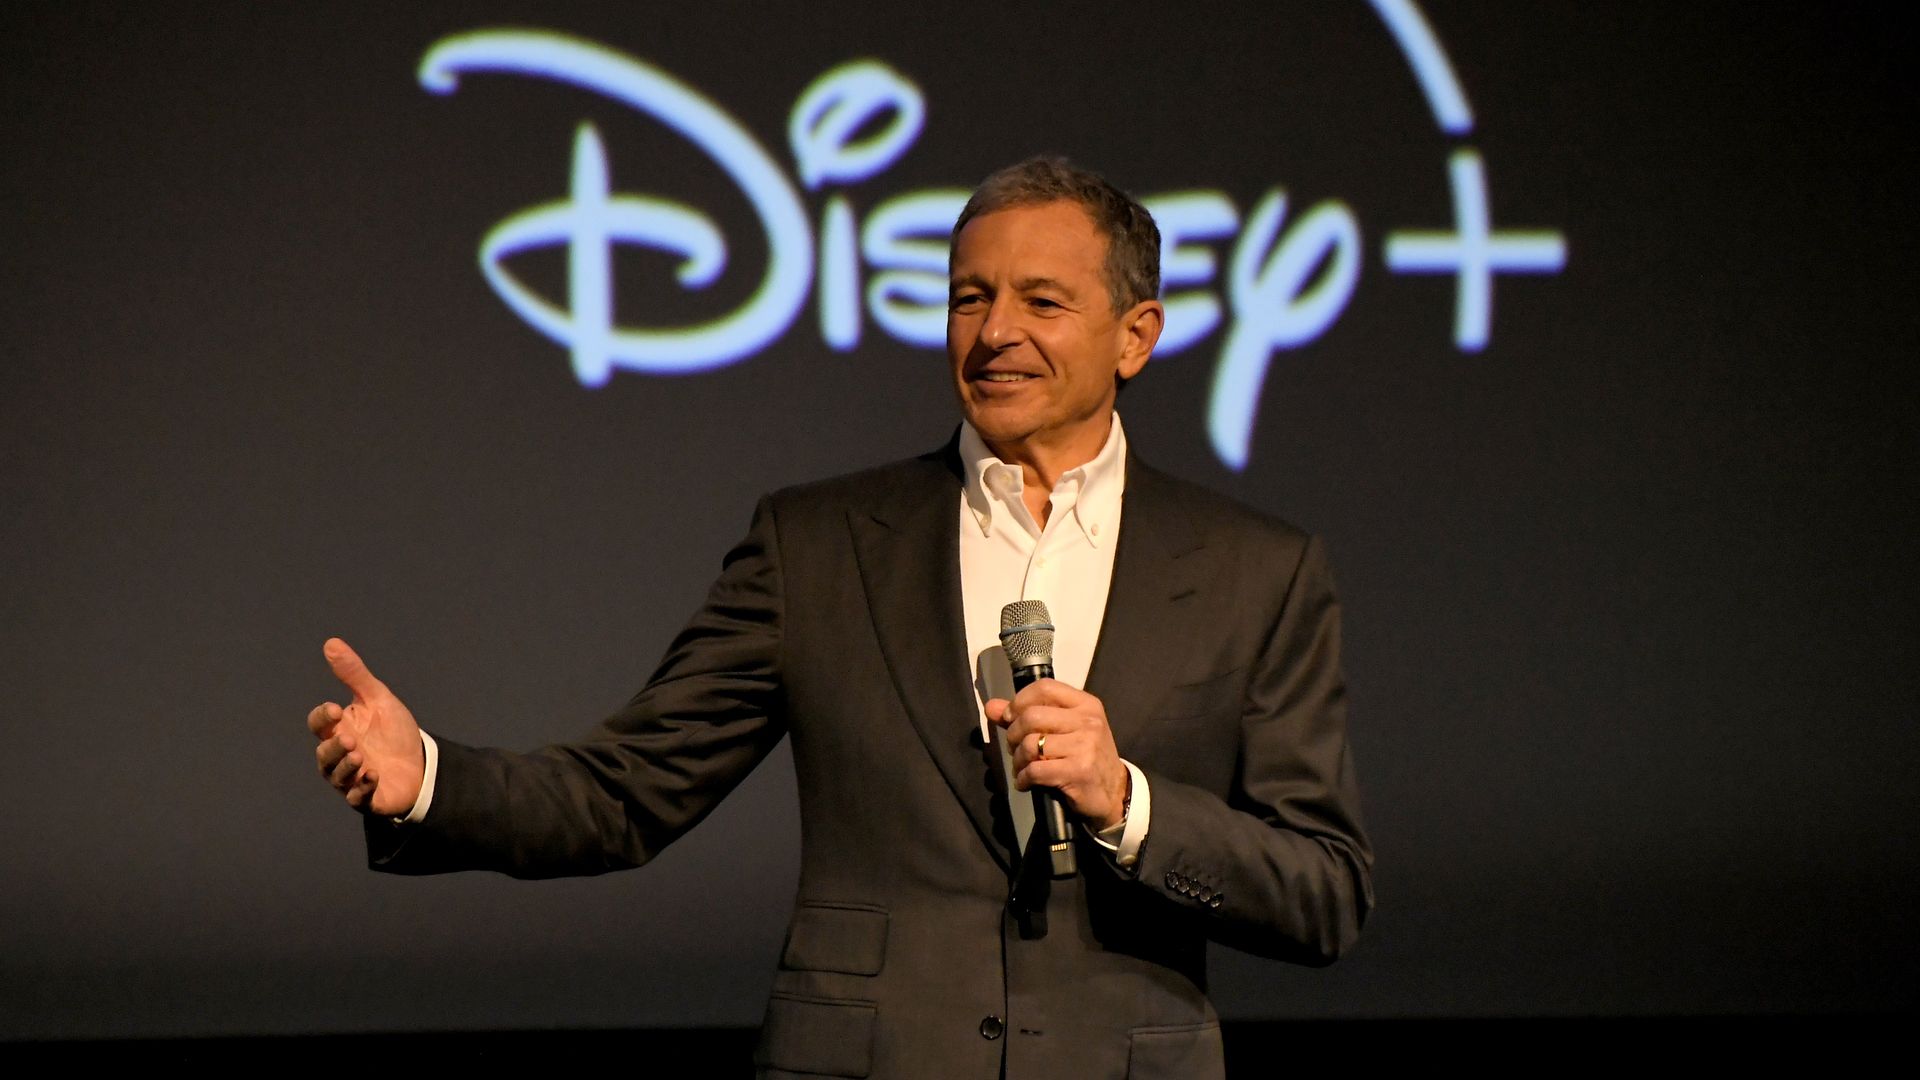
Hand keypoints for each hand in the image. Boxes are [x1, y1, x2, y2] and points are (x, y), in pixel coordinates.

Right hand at [307, 637, 424, 817]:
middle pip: (324, 753)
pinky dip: (362, 787)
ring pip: (336, 776)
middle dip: (334, 747)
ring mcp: (352, 778)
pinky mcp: (367, 797)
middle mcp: (340, 756)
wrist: (421, 764)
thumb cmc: (393, 731)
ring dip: (345, 767)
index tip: (336, 709)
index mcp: (340, 729)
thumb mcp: (377, 699)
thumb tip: (331, 643)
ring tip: (359, 756)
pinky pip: (357, 797)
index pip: (319, 723)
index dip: (323, 717)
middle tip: (350, 738)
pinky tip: (373, 776)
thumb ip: (354, 674)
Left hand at [987, 678, 1130, 830]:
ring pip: (1030, 744)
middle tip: (1015, 748)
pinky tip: (1025, 781)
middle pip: (1032, 716)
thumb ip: (1027, 715)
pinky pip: (1035, 770)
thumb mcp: (1064, 729)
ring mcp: (1084, 746)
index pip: (1044, 688)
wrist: (1114, 791)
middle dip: (1014, 734)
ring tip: (1022, 767)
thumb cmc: (1086, 756)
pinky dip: (1022, 778)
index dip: (1019, 701)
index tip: (1011, 717)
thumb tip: (991, 707)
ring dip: (1017, 759)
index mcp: (1085, 704)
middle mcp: (1087, 721)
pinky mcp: (1078, 771)